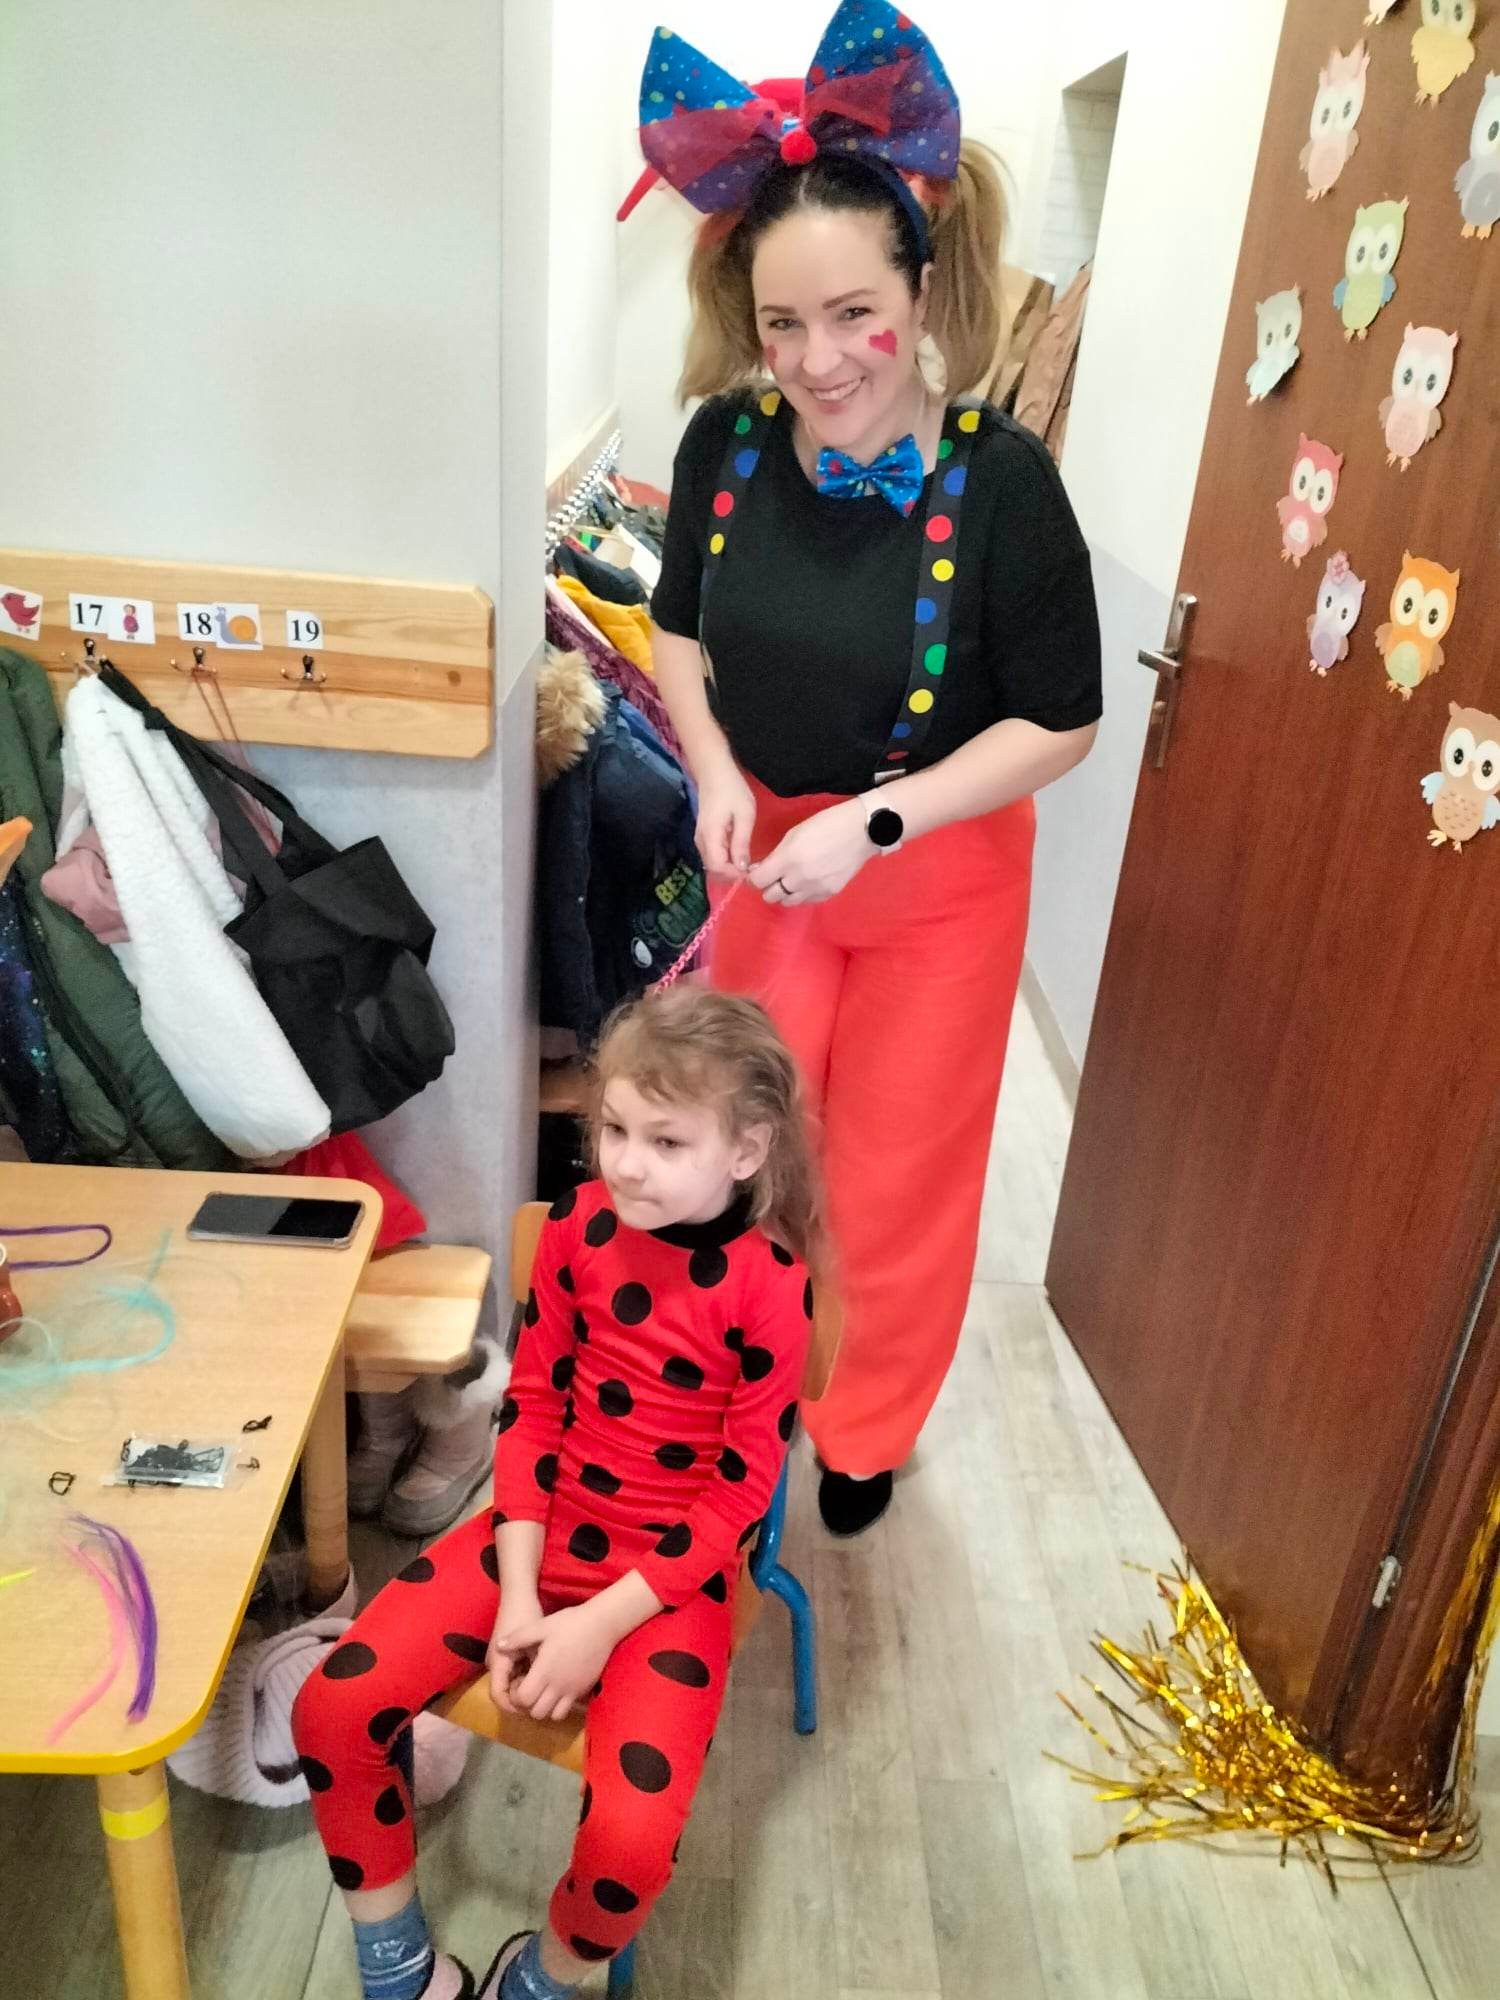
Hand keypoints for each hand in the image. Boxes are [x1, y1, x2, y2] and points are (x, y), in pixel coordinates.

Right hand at [487, 1594, 542, 1716]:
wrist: (518, 1594)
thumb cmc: (525, 1615)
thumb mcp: (534, 1643)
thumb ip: (536, 1667)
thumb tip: (545, 1689)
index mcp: (497, 1663)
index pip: (498, 1696)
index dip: (513, 1706)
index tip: (531, 1706)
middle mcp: (495, 1664)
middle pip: (504, 1692)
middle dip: (520, 1699)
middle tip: (541, 1699)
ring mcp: (500, 1659)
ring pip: (510, 1683)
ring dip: (524, 1688)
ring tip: (543, 1689)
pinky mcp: (507, 1654)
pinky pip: (513, 1673)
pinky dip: (525, 1678)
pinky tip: (541, 1676)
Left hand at [510, 1603, 618, 1723]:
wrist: (603, 1625)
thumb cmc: (570, 1623)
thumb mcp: (542, 1626)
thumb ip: (519, 1638)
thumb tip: (500, 1646)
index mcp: (544, 1671)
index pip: (524, 1699)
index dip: (517, 1695)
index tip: (519, 1682)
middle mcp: (558, 1686)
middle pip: (537, 1712)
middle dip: (529, 1705)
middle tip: (530, 1688)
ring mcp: (573, 1690)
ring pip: (553, 1715)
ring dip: (545, 1708)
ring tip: (544, 1691)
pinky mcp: (584, 1690)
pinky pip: (569, 1709)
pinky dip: (561, 1706)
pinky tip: (559, 1689)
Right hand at [694, 756, 756, 878]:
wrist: (714, 772)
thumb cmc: (731, 789)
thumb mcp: (744, 815)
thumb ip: (741, 842)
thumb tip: (743, 867)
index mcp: (711, 836)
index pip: (718, 867)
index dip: (734, 874)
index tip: (751, 871)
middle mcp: (701, 841)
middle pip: (713, 869)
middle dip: (732, 874)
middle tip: (752, 868)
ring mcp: (700, 838)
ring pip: (713, 863)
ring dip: (729, 867)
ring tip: (748, 862)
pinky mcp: (704, 835)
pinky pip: (713, 855)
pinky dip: (726, 859)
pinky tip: (739, 854)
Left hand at [748, 800, 871, 906]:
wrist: (862, 831)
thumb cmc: (826, 824)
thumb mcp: (794, 833)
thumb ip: (777, 855)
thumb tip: (761, 869)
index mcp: (788, 859)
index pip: (758, 881)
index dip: (753, 877)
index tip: (757, 872)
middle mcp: (799, 879)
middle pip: (770, 896)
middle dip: (768, 886)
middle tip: (774, 876)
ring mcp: (815, 889)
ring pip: (787, 902)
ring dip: (784, 893)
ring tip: (791, 880)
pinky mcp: (829, 894)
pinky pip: (807, 901)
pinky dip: (802, 895)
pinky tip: (807, 882)